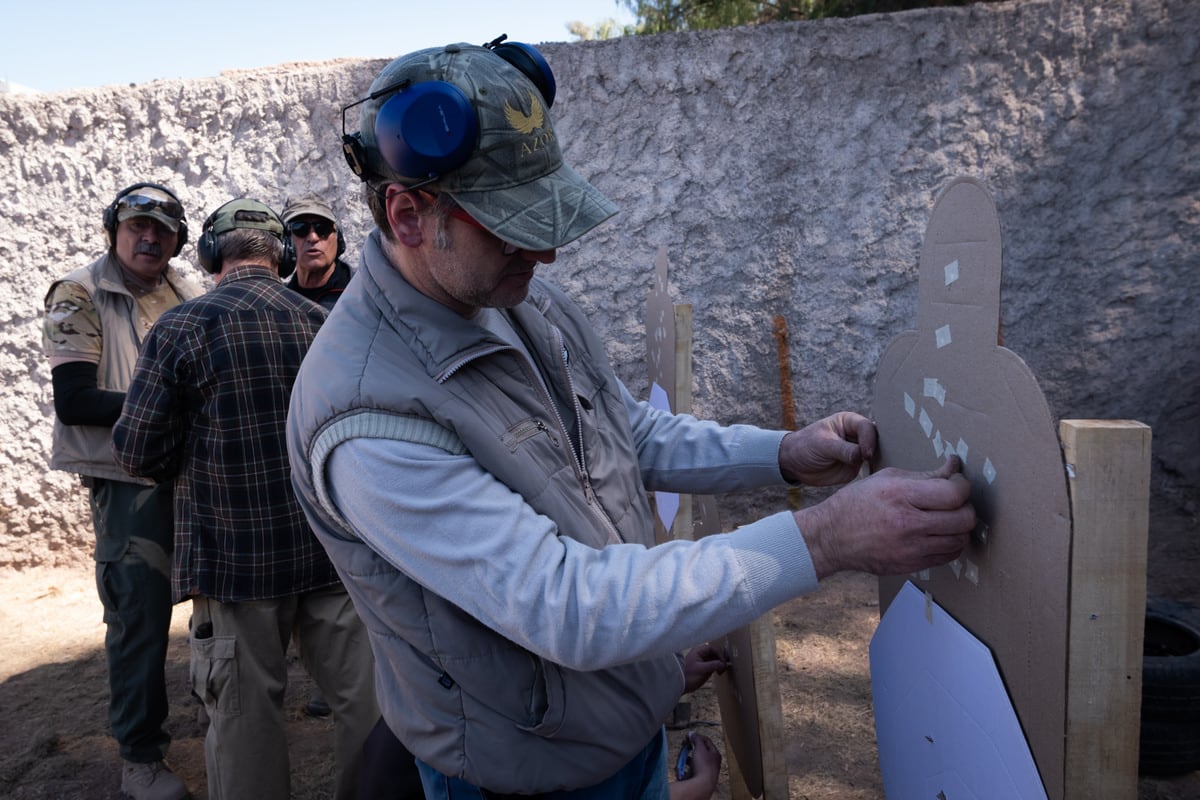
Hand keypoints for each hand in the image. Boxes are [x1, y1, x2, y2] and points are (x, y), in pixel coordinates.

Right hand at [671, 732, 721, 799]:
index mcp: (714, 753)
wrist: (701, 785)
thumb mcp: (700, 748)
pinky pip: (688, 769)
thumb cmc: (703, 766)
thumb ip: (696, 739)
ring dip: (684, 758)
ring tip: (680, 759)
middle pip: (698, 750)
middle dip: (689, 748)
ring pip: (692, 760)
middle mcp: (711, 761)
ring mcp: (703, 769)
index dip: (696, 737)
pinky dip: (683, 768)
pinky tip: (679, 769)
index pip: (706, 740)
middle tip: (683, 746)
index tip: (688, 736)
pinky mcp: (697, 777)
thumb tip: (692, 733)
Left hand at [683, 643, 729, 692]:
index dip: (720, 653)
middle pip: (716, 652)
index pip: (713, 648)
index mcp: (699, 651)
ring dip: (721, 663)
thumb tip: (724, 664)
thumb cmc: (689, 675)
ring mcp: (705, 660)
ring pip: (717, 658)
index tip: (723, 662)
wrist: (681, 684)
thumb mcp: (701, 669)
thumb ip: (713, 665)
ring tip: (722, 671)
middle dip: (721, 658)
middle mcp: (703, 654)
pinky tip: (720, 673)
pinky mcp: (706, 667)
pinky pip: (715, 664)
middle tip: (724, 667)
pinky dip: (719, 667)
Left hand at [779, 412, 876, 486]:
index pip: (867, 427)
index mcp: (849, 422)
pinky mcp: (855, 467)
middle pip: (877, 440)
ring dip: (878, 462)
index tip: (866, 454)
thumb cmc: (805, 446)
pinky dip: (873, 474)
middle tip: (879, 461)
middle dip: (880, 450)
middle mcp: (857, 436)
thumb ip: (842, 449)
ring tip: (879, 470)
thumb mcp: (822, 445)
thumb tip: (861, 456)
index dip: (869, 439)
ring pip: (876, 456)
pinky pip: (868, 470)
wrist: (794, 464)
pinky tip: (875, 479)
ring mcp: (858, 452)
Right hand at [797, 455, 974, 578]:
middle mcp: (908, 524)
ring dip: (960, 528)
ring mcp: (910, 548)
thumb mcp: (886, 478)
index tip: (957, 482)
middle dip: (966, 507)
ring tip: (947, 519)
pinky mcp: (911, 565)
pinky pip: (947, 557)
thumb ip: (924, 475)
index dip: (963, 486)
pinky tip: (938, 534)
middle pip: (964, 519)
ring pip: (960, 540)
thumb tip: (954, 468)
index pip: (954, 493)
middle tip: (955, 502)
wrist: (831, 537)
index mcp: (900, 496)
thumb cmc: (856, 503)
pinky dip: (949, 544)